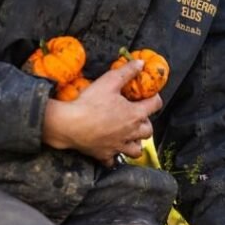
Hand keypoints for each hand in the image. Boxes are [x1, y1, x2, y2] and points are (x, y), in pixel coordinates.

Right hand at [41, 60, 161, 166]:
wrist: (68, 125)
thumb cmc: (90, 103)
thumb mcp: (109, 81)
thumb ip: (127, 72)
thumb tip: (141, 63)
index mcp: (135, 114)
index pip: (155, 105)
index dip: (154, 98)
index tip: (149, 95)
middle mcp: (131, 133)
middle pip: (148, 131)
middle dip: (145, 123)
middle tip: (136, 116)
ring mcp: (119, 146)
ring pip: (136, 150)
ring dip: (135, 142)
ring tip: (129, 135)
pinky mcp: (105, 155)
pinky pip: (114, 160)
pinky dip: (114, 156)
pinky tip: (110, 149)